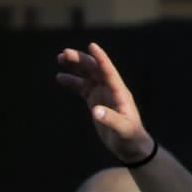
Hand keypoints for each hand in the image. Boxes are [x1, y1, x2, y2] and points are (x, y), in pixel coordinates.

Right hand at [56, 42, 152, 165]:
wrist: (131, 146)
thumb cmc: (129, 138)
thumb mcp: (122, 130)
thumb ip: (111, 119)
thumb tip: (95, 111)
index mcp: (119, 93)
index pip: (109, 72)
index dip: (101, 59)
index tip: (91, 46)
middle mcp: (111, 89)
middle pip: (95, 69)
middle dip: (81, 60)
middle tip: (64, 53)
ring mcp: (103, 94)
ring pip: (88, 75)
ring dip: (75, 66)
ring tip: (60, 58)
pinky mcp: (96, 101)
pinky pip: (82, 87)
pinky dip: (72, 81)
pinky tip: (60, 77)